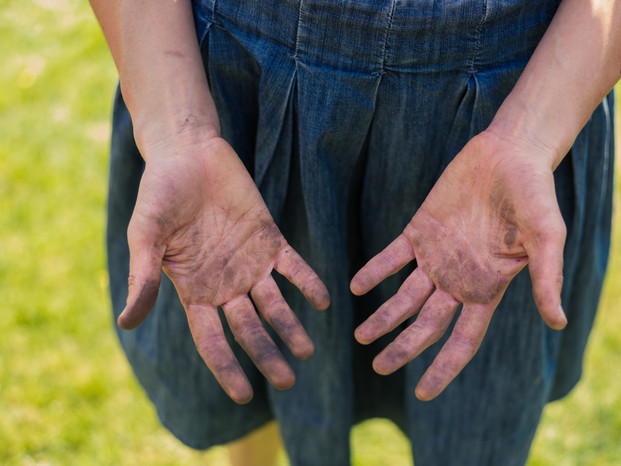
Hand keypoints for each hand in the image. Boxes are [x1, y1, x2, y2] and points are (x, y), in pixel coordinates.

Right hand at [119, 130, 329, 403]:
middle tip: (288, 380)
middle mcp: (226, 285)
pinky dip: (308, 282)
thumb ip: (142, 276)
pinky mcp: (270, 239)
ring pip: (275, 304)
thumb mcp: (145, 235)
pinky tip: (324, 301)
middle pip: (250, 330)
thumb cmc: (160, 194)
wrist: (189, 154)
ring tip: (307, 349)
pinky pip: (294, 266)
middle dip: (267, 355)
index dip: (227, 368)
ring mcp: (251, 264)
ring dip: (291, 326)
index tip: (243, 396)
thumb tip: (126, 322)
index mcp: (195, 291)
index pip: (213, 340)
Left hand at [351, 131, 567, 400]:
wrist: (510, 153)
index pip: (462, 340)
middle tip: (377, 366)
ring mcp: (436, 256)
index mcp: (486, 289)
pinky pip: (392, 256)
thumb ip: (546, 278)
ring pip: (404, 295)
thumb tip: (558, 322)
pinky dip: (375, 270)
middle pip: (426, 325)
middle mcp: (458, 279)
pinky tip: (356, 286)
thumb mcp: (546, 238)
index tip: (423, 394)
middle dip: (403, 347)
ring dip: (383, 315)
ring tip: (360, 335)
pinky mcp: (420, 229)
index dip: (444, 367)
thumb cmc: (534, 195)